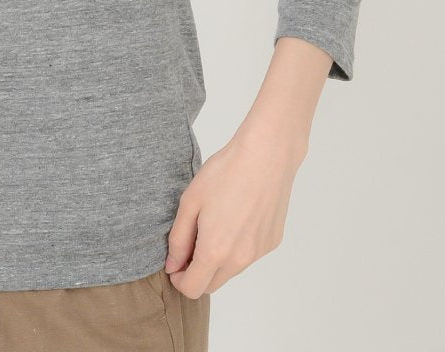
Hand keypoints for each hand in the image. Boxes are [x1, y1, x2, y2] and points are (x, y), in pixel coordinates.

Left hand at [163, 125, 304, 297]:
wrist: (266, 156)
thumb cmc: (224, 173)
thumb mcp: (190, 202)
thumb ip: (178, 239)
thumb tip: (173, 265)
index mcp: (215, 251)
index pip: (193, 288)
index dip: (178, 279)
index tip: (174, 262)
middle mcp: (240, 259)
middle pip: (212, 285)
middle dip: (196, 272)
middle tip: (189, 243)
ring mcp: (259, 252)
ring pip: (231, 271)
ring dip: (217, 260)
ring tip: (213, 224)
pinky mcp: (271, 242)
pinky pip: (248, 256)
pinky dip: (237, 247)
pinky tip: (235, 217)